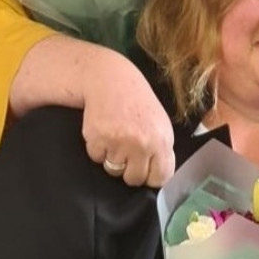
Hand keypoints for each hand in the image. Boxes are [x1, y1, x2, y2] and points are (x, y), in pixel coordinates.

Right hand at [82, 53, 175, 186]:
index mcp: (162, 141)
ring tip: (115, 139)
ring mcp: (118, 142)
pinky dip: (97, 149)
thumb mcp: (161, 124)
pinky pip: (96, 158)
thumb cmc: (138, 103)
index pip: (160, 178)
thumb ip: (162, 150)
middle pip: (134, 179)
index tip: (146, 171)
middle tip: (127, 153)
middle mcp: (142, 144)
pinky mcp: (97, 138)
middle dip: (129, 171)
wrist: (111, 79)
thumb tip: (160, 177)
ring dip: (112, 159)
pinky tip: (103, 132)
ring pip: (113, 170)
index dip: (151, 177)